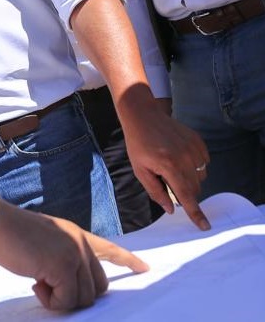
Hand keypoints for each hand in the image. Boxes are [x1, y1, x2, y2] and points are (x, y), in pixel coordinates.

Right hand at [0, 202, 147, 310]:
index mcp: (75, 234)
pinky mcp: (63, 267)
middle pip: (98, 286)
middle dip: (76, 295)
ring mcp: (73, 254)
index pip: (108, 248)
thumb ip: (60, 257)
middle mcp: (80, 243)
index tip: (144, 268)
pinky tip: (35, 284)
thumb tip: (66, 286)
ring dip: (60, 299)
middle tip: (47, 287)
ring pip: (84, 298)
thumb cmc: (11, 233)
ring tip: (38, 283)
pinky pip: (66, 300)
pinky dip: (51, 301)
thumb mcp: (44, 242)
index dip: (127, 261)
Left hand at [117, 93, 209, 229]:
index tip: (204, 226)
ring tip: (171, 166)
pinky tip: (179, 157)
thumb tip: (171, 209)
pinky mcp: (198, 141)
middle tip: (167, 180)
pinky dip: (195, 165)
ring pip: (201, 176)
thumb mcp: (140, 170)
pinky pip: (204, 162)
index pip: (186, 195)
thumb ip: (155, 191)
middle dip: (185, 192)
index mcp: (169, 166)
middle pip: (195, 188)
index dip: (195, 213)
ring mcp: (194, 148)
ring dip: (190, 179)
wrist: (143, 116)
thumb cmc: (138, 144)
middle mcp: (185, 157)